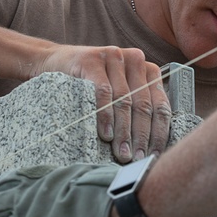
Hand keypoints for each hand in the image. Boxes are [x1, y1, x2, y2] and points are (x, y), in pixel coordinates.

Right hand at [37, 45, 172, 163]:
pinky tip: (105, 135)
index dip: (159, 133)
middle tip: (137, 159)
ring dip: (123, 131)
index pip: (160, 106)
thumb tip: (149, 148)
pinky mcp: (92, 60)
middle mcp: (136, 60)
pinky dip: (105, 116)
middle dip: (141, 136)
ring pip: (124, 100)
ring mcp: (114, 57)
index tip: (154, 155)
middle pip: (143, 105)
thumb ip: (137, 109)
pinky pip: (103, 92)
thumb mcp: (120, 92)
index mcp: (149, 70)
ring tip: (122, 153)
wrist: (56, 62)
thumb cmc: (94, 83)